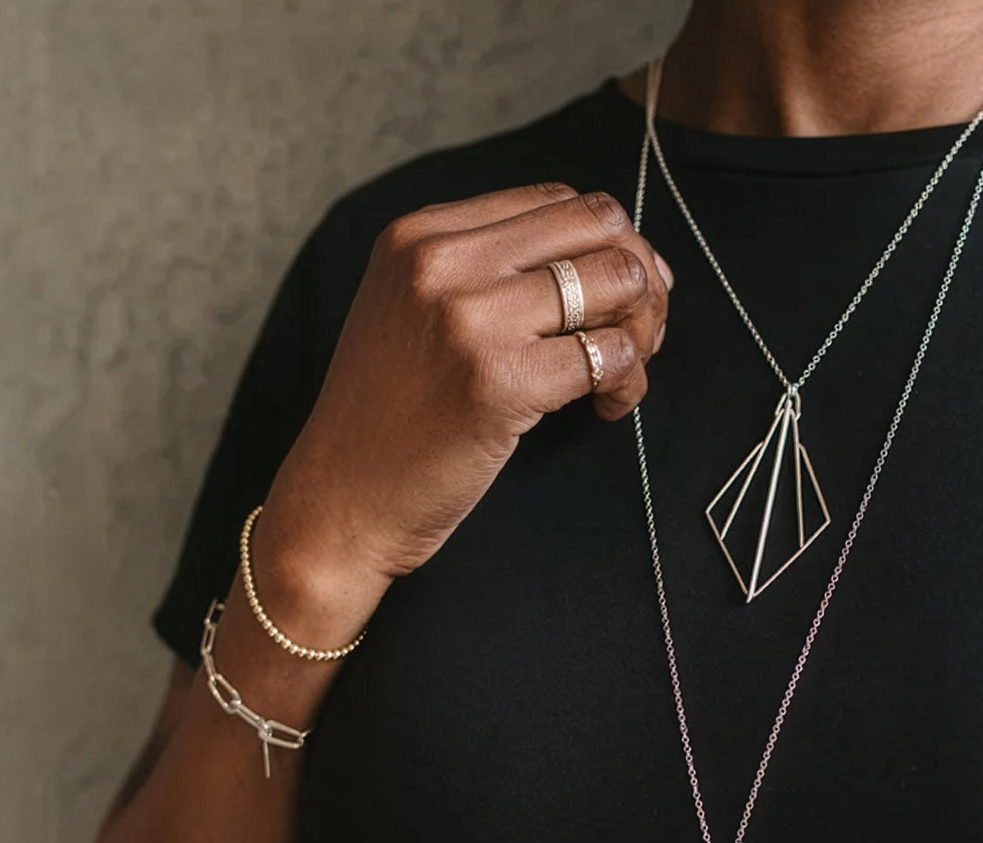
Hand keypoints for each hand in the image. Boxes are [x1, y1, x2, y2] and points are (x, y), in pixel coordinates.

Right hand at [260, 182, 671, 609]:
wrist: (340, 503)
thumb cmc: (387, 420)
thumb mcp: (411, 314)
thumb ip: (486, 273)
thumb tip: (612, 256)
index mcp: (420, 234)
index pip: (555, 201)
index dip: (605, 244)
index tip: (618, 294)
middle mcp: (442, 262)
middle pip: (596, 226)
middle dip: (637, 276)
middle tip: (635, 332)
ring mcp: (470, 319)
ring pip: (616, 282)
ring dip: (642, 329)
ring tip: (622, 374)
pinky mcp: (499, 382)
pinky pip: (612, 354)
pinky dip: (628, 381)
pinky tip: (606, 408)